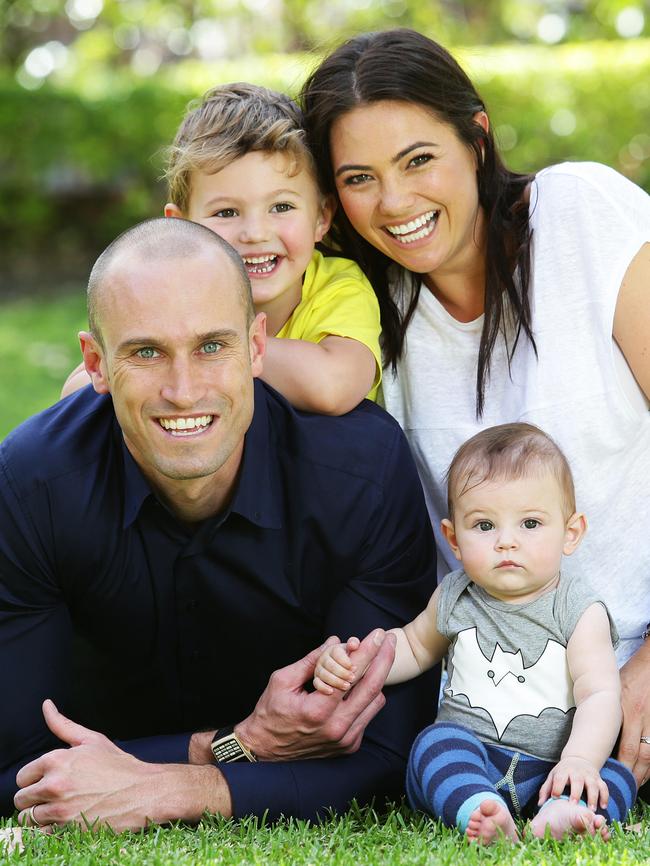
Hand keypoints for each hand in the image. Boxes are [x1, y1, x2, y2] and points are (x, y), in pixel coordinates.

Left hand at [14, 700, 230, 829]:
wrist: (144, 792)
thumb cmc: (118, 765)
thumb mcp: (92, 740)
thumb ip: (63, 725)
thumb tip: (46, 705)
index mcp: (56, 760)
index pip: (22, 777)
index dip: (35, 779)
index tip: (50, 780)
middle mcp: (55, 785)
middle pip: (21, 799)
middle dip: (35, 798)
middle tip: (56, 795)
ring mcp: (61, 810)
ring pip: (29, 819)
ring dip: (41, 815)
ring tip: (62, 807)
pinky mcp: (68, 831)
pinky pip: (42, 834)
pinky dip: (51, 830)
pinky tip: (67, 820)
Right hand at [237, 629, 395, 759]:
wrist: (265, 750)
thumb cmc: (271, 711)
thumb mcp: (283, 680)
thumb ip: (312, 660)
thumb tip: (335, 641)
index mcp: (318, 710)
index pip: (352, 675)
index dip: (367, 650)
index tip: (378, 634)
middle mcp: (336, 728)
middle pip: (372, 688)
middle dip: (384, 659)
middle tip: (390, 639)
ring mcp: (345, 740)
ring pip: (375, 701)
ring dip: (377, 677)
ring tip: (375, 656)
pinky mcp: (349, 746)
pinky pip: (368, 714)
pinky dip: (367, 696)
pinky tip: (360, 681)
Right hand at [313, 637, 360, 693]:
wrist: (348, 671)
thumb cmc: (352, 660)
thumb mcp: (354, 650)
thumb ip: (354, 644)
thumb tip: (353, 644)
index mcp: (334, 649)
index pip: (336, 652)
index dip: (345, 660)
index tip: (354, 668)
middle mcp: (324, 657)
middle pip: (329, 664)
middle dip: (342, 672)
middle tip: (352, 678)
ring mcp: (319, 668)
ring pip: (323, 674)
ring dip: (335, 681)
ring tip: (347, 686)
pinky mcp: (317, 679)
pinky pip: (316, 683)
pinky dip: (323, 687)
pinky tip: (331, 691)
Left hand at [537, 756, 607, 810]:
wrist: (579, 759)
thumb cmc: (563, 772)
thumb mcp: (553, 776)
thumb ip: (546, 789)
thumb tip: (540, 804)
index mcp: (564, 771)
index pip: (560, 777)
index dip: (557, 787)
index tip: (555, 797)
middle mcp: (577, 772)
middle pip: (577, 780)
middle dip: (576, 792)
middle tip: (575, 805)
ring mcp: (589, 775)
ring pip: (593, 785)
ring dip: (593, 797)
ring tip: (592, 810)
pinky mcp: (599, 779)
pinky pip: (604, 787)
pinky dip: (605, 796)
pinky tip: (603, 806)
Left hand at [617, 641, 649, 786]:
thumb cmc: (630, 676)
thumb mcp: (615, 691)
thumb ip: (608, 709)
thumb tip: (594, 726)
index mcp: (629, 712)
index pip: (626, 747)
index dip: (620, 765)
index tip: (610, 776)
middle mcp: (643, 719)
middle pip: (641, 755)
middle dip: (633, 775)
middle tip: (624, 787)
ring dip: (645, 772)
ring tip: (636, 784)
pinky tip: (648, 770)